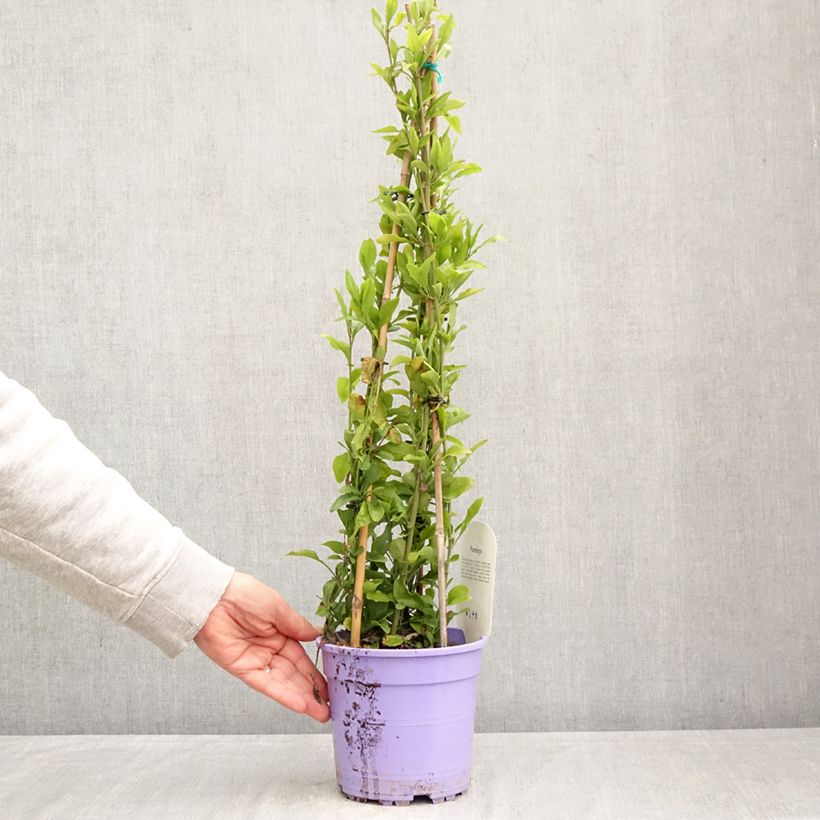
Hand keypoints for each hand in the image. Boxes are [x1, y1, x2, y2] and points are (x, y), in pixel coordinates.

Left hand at [194, 572, 329, 721]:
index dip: (316, 672)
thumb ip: (297, 625)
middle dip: (313, 691)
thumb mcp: (278, 607)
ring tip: (321, 713)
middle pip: (295, 675)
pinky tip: (301, 704)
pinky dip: (283, 695)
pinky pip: (266, 684)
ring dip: (303, 698)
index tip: (332, 683)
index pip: (302, 658)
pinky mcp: (242, 669)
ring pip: (284, 683)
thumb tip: (317, 636)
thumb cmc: (244, 594)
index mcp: (280, 633)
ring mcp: (256, 661)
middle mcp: (269, 649)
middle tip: (331, 706)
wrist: (214, 597)